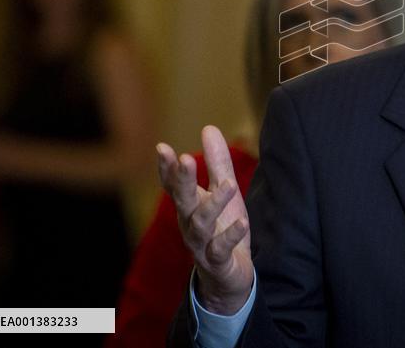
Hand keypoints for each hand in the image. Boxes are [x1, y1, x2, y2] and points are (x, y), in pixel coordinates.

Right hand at [157, 125, 252, 313]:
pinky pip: (221, 249)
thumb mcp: (223, 192)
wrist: (230, 276)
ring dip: (213, 204)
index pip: (173, 185)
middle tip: (184, 159)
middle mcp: (190, 223)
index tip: (162, 148)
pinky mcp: (218, 262)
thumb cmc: (222, 228)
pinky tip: (242, 222)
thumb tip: (208, 128)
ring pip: (201, 224)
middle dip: (182, 181)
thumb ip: (217, 162)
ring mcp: (202, 244)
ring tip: (230, 185)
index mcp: (189, 205)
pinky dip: (230, 236)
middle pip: (183, 201)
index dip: (167, 168)